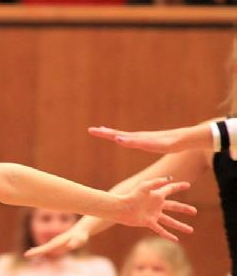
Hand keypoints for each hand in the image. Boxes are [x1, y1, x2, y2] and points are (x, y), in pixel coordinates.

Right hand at [25, 227, 89, 257]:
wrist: (81, 230)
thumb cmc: (81, 236)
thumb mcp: (80, 240)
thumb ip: (75, 242)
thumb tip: (70, 246)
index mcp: (57, 242)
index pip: (45, 248)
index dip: (37, 251)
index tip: (28, 254)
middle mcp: (55, 242)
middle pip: (43, 248)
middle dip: (34, 251)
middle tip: (26, 255)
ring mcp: (56, 243)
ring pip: (44, 248)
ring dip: (36, 251)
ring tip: (28, 254)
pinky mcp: (58, 244)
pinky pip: (48, 248)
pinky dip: (41, 250)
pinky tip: (38, 252)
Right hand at [89, 124, 211, 153]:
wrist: (185, 139)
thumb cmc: (170, 143)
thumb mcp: (153, 144)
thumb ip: (136, 143)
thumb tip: (118, 139)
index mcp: (137, 138)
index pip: (117, 135)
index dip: (105, 134)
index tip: (93, 130)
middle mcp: (138, 137)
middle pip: (117, 134)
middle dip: (104, 133)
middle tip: (91, 130)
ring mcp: (142, 138)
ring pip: (122, 135)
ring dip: (111, 134)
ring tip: (101, 131)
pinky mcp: (147, 140)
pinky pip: (130, 138)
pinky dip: (122, 137)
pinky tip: (120, 138)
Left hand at [116, 177, 195, 240]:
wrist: (121, 208)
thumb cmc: (132, 195)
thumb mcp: (145, 186)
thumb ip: (157, 182)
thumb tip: (169, 179)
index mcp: (156, 195)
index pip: (170, 189)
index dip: (178, 187)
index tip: (188, 185)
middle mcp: (156, 205)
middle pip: (174, 207)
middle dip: (184, 209)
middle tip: (195, 211)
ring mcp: (153, 215)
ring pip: (170, 221)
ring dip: (180, 225)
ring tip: (191, 230)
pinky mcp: (149, 222)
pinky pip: (161, 230)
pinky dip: (168, 235)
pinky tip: (176, 240)